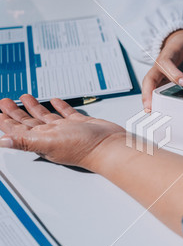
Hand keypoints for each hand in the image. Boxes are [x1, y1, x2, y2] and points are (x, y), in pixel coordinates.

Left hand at [0, 95, 124, 169]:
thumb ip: (24, 141)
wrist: (109, 145)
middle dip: (15, 112)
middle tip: (5, 102)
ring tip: (24, 98)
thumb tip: (1, 142)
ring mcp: (65, 129)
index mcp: (41, 140)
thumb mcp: (49, 142)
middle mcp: (52, 135)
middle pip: (28, 123)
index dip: (6, 122)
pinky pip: (65, 113)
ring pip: (45, 117)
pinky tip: (54, 101)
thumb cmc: (84, 148)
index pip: (18, 131)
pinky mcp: (79, 124)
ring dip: (33, 107)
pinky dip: (58, 106)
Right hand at [142, 30, 182, 111]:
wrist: (180, 41)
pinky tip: (157, 111)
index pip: (166, 63)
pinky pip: (155, 91)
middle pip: (150, 78)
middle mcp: (160, 65)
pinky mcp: (161, 82)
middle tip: (152, 106)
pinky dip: (154, 101)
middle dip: (149, 92)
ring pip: (149, 87)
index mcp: (170, 53)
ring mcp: (159, 74)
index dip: (174, 74)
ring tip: (152, 113)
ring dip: (149, 100)